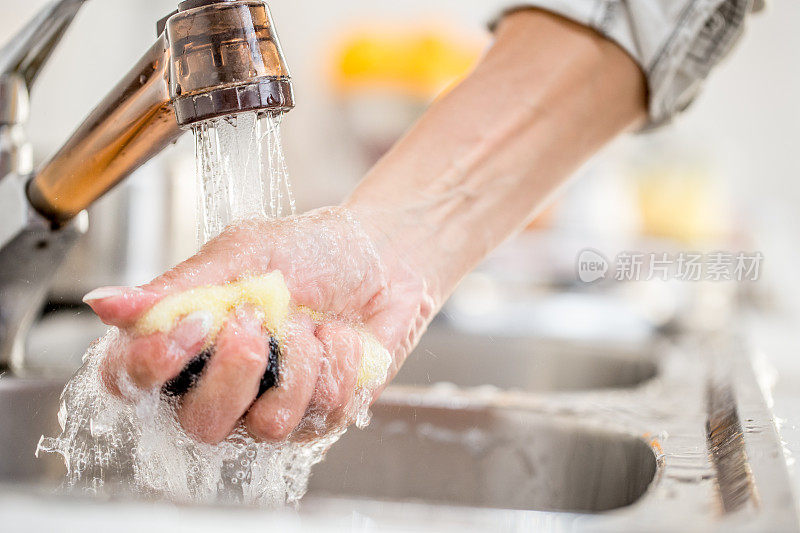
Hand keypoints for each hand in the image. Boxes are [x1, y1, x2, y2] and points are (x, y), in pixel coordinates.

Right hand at [84, 207, 436, 443]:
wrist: (381, 256)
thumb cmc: (309, 251)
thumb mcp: (241, 255)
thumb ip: (178, 288)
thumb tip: (103, 304)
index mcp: (188, 344)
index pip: (130, 382)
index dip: (149, 366)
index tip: (194, 324)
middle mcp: (222, 386)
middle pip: (199, 425)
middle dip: (235, 372)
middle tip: (259, 321)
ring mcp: (272, 408)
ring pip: (268, 426)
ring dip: (299, 361)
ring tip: (312, 323)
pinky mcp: (321, 417)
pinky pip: (323, 410)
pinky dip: (339, 361)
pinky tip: (341, 337)